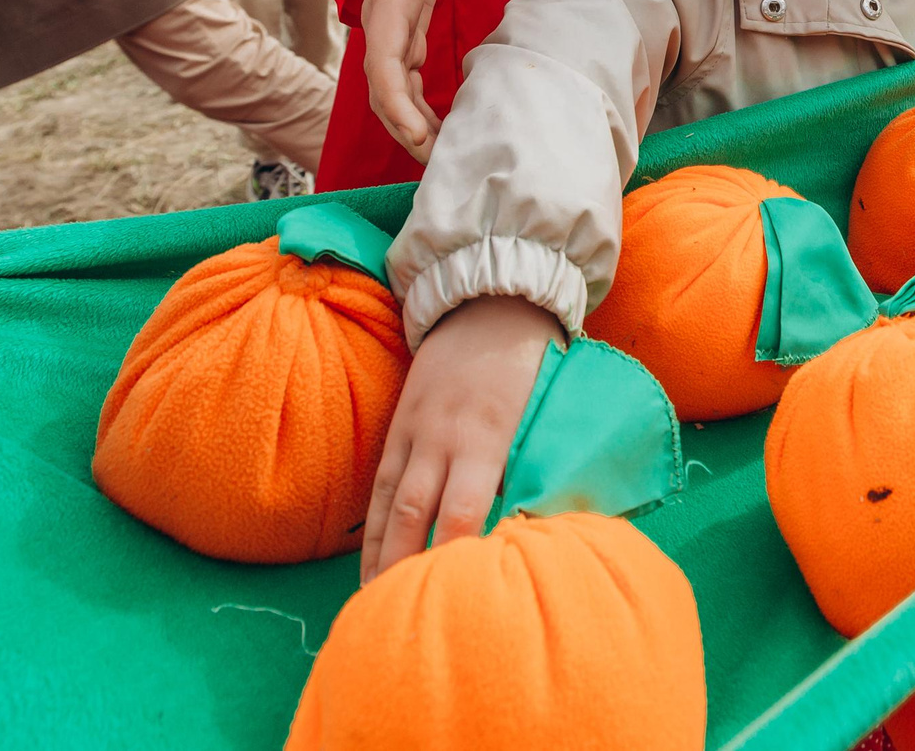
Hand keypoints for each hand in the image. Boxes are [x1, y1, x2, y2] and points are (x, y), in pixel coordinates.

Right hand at [361, 0, 524, 160]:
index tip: (419, 134)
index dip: (397, 103)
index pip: (385, 64)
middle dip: (405, 128)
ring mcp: (391, 33)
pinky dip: (416, 108)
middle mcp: (384, 24)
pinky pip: (403, 82)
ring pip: (390, 92)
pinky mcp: (403, 36)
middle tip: (440, 163)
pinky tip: (442, 128)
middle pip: (383, 90)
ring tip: (444, 157)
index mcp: (392, 0)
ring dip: (410, 124)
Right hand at [361, 295, 563, 579]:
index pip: (464, 506)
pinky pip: (381, 483)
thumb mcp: (544, 410)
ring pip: (391, 502)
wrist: (491, 301)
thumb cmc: (534, 363)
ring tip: (378, 602)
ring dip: (382, 555)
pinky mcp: (399, 424)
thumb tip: (536, 525)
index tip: (455, 594)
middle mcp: (443, 435)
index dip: (455, 552)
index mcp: (487, 434)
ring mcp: (415, 429)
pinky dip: (373, 527)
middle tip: (403, 614)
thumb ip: (536, 463)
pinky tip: (370, 563)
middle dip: (407, 566)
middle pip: (417, 512)